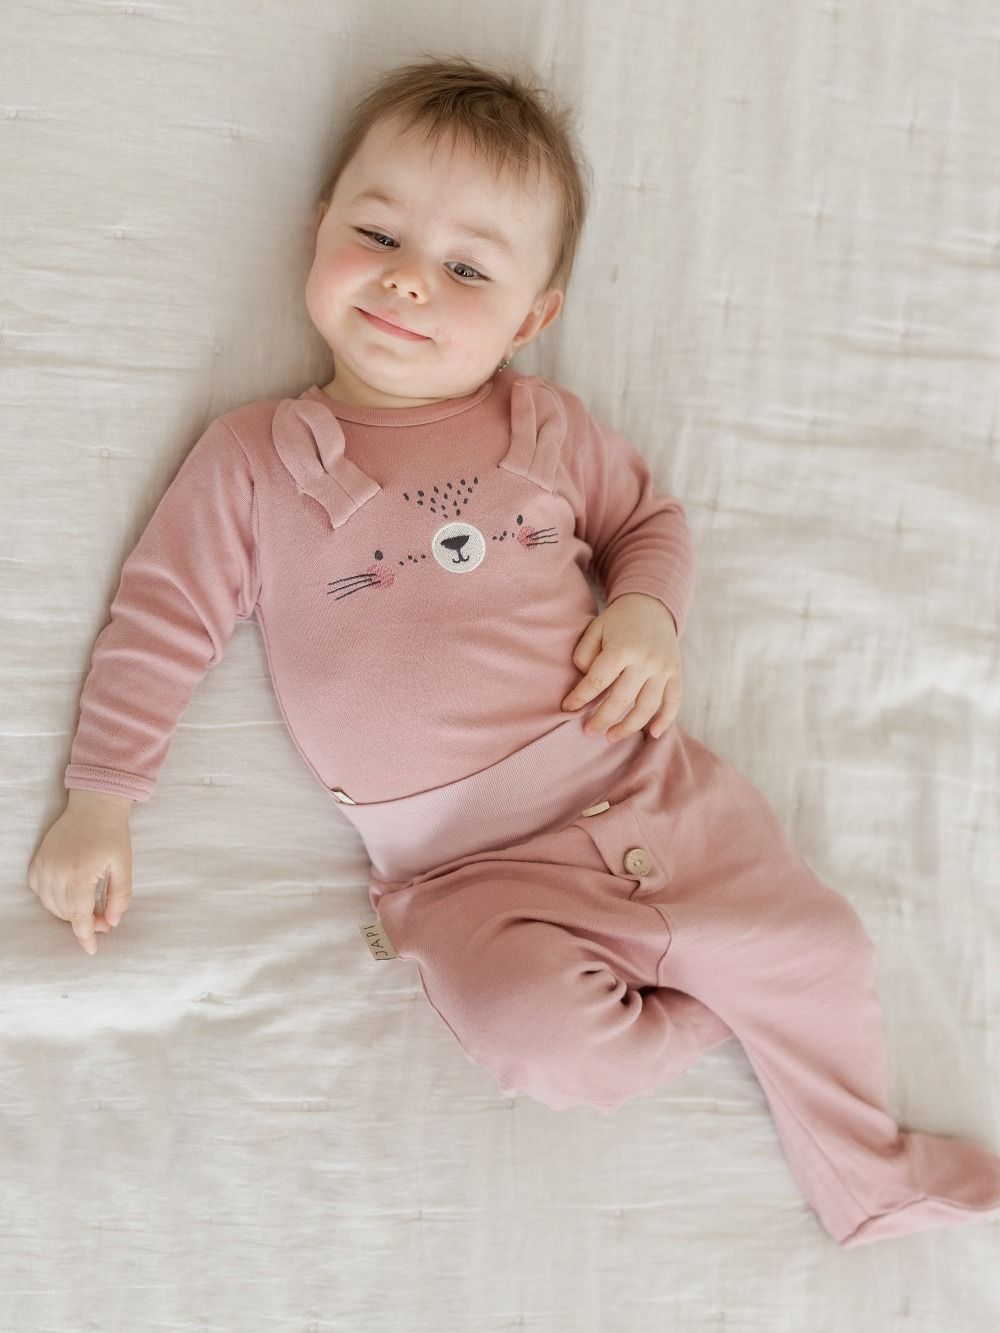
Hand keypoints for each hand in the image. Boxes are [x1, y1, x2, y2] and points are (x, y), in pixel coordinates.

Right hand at [27, 793, 133, 955]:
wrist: (93, 807)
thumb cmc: (112, 835)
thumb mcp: (124, 865)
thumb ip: (120, 896)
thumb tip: (112, 923)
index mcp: (80, 873)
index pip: (78, 916)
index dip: (85, 936)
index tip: (92, 950)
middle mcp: (56, 872)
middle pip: (65, 913)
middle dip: (84, 921)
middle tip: (105, 918)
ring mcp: (43, 867)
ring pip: (51, 905)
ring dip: (69, 912)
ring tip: (90, 906)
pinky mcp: (37, 862)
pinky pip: (40, 892)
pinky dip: (53, 899)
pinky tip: (70, 893)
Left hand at [560, 593, 681, 740]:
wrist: (651, 605)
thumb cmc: (618, 621)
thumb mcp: (595, 629)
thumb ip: (585, 656)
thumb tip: (587, 686)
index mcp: (622, 648)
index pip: (597, 681)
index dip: (580, 698)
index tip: (567, 708)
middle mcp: (646, 660)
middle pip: (621, 700)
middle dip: (602, 719)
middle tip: (588, 731)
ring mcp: (664, 669)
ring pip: (647, 707)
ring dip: (628, 727)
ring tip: (610, 737)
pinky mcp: (676, 673)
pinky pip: (674, 702)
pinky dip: (665, 720)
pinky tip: (652, 734)